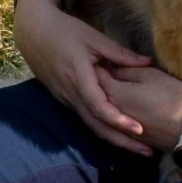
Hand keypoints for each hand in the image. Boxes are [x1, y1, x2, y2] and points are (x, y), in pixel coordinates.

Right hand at [13, 0, 153, 153]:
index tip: (139, 130)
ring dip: (114, 138)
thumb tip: (148, 62)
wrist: (33, 33)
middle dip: (122, 141)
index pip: (99, 107)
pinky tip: (118, 134)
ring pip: (90, 125)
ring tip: (138, 147)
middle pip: (96, 125)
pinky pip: (85, 118)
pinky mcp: (65, 99)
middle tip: (147, 151)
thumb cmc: (65, 31)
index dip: (119, 120)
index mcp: (79, 77)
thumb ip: (120, 54)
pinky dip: (102, 128)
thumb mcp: (94, 38)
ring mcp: (66, 99)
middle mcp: (70, 94)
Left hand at [96, 63, 181, 153]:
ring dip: (106, 100)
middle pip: (99, 95)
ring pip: (105, 113)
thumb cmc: (172, 95)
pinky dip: (114, 115)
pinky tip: (122, 106)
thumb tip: (113, 68)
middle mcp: (113, 113)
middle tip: (104, 67)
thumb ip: (127, 70)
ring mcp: (121, 128)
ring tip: (115, 86)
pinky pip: (116, 126)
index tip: (102, 56)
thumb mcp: (150, 75)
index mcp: (116, 94)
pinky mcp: (132, 139)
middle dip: (100, 81)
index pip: (99, 76)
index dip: (100, 63)